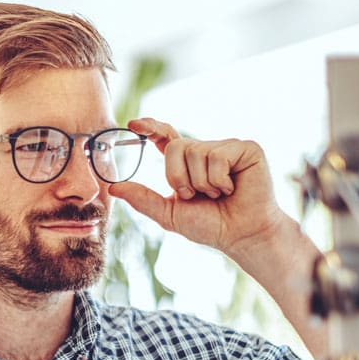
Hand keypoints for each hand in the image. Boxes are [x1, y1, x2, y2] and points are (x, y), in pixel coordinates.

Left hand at [109, 117, 288, 265]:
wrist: (241, 235)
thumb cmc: (209, 226)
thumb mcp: (169, 214)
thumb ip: (143, 199)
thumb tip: (113, 188)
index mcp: (187, 163)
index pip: (165, 137)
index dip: (151, 127)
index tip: (133, 124)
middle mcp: (205, 150)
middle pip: (176, 147)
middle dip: (179, 178)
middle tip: (198, 196)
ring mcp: (226, 147)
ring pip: (196, 152)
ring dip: (202, 183)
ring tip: (218, 194)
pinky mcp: (246, 148)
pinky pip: (218, 156)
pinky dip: (220, 180)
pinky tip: (232, 188)